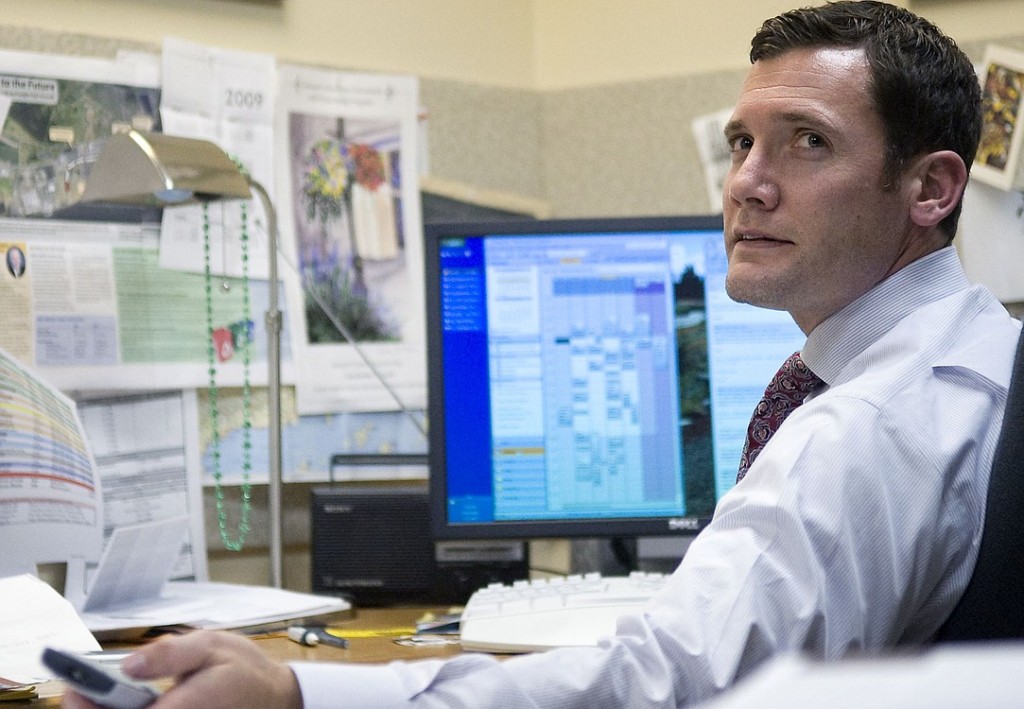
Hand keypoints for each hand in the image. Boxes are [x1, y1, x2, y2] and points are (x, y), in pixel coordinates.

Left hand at [62, 630, 302, 708]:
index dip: (90, 706)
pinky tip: (123, 702)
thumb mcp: (211, 645)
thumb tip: (129, 662)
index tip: (75, 687)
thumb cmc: (245, 671)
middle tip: (81, 688)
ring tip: (98, 692)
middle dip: (95, 707)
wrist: (274, 697)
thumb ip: (169, 653)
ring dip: (110, 708)